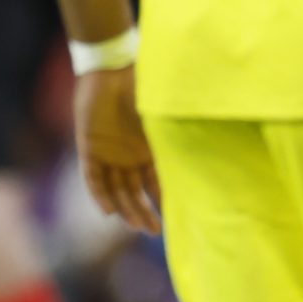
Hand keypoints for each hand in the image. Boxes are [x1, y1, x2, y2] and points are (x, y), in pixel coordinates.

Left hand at [75, 66, 160, 234]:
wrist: (111, 69)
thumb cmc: (141, 85)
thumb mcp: (161, 112)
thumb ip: (175, 129)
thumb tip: (212, 134)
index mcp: (147, 148)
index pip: (155, 181)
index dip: (162, 199)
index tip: (173, 219)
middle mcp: (127, 155)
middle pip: (134, 192)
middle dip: (144, 212)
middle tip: (154, 232)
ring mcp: (108, 153)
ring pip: (116, 189)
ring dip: (125, 209)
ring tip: (137, 226)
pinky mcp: (90, 147)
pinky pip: (93, 178)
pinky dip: (100, 194)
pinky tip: (108, 212)